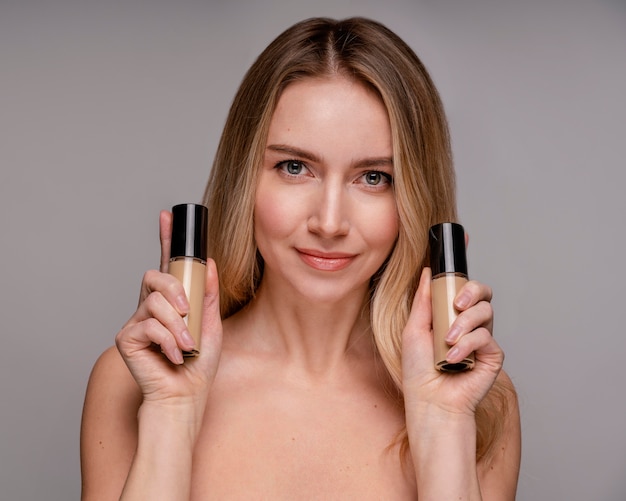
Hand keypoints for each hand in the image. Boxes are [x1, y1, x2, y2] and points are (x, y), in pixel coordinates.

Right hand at [115, 210, 221, 412]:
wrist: (187, 395)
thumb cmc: (199, 363)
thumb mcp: (212, 323)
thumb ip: (210, 294)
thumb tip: (210, 263)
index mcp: (172, 301)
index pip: (167, 265)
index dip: (166, 239)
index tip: (167, 215)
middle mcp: (151, 307)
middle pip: (154, 276)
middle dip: (174, 289)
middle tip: (188, 310)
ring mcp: (137, 321)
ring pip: (154, 302)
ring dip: (177, 324)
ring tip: (186, 344)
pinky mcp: (126, 338)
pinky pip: (147, 325)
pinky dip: (167, 340)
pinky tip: (173, 355)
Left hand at [401, 268, 502, 417]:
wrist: (429, 401)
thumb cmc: (418, 370)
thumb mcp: (414, 328)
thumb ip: (424, 301)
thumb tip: (426, 272)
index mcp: (450, 316)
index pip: (463, 288)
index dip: (465, 270)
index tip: (466, 242)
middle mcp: (469, 325)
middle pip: (482, 293)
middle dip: (471, 291)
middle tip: (457, 304)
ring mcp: (482, 339)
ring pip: (485, 312)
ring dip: (464, 324)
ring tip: (447, 342)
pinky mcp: (492, 356)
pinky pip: (486, 337)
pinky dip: (468, 344)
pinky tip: (454, 358)